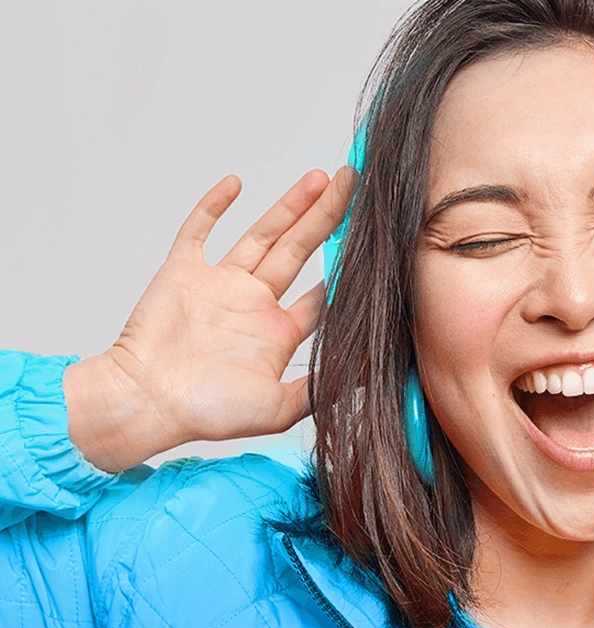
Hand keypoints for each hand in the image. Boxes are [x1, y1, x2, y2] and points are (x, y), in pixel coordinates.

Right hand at [64, 166, 356, 470]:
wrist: (147, 402)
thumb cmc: (208, 412)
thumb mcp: (280, 409)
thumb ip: (321, 388)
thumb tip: (367, 376)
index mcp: (278, 334)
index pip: (322, 295)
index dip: (347, 270)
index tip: (374, 245)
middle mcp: (253, 304)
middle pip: (299, 251)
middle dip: (327, 218)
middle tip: (354, 186)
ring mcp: (219, 285)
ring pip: (262, 235)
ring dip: (289, 206)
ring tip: (320, 178)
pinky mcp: (183, 272)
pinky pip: (198, 231)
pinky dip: (214, 206)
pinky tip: (236, 183)